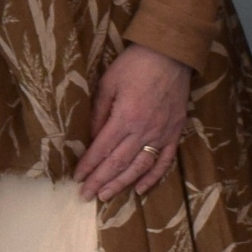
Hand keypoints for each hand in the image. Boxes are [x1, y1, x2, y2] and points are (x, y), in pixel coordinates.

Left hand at [71, 45, 194, 199]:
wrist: (170, 54)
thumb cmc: (135, 65)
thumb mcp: (108, 83)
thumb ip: (98, 113)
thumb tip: (90, 138)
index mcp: (125, 117)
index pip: (102, 149)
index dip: (89, 166)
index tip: (77, 178)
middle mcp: (144, 130)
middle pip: (119, 163)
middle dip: (100, 181)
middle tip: (86, 195)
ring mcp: (162, 133)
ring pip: (140, 167)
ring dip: (122, 184)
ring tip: (106, 196)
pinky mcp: (175, 132)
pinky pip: (165, 161)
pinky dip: (153, 177)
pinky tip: (140, 189)